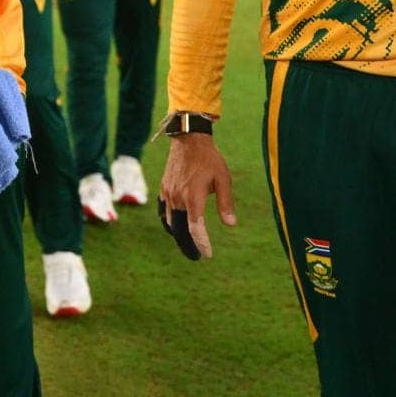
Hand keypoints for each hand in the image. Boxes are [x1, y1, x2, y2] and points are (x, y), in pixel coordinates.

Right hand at [157, 132, 236, 260]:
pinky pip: (166, 210)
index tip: (207, 255)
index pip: (196, 228)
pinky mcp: (164, 189)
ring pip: (172, 220)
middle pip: (180, 229)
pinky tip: (178, 224)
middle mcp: (178, 198)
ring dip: (180, 232)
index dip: (201, 243)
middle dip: (188, 245)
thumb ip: (226, 203)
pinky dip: (173, 220)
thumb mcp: (223, 179)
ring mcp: (169, 193)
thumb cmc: (209, 159)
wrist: (188, 140)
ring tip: (189, 242)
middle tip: (196, 256)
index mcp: (193, 197)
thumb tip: (231, 224)